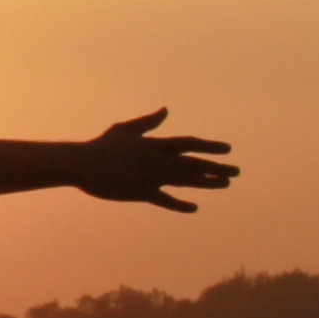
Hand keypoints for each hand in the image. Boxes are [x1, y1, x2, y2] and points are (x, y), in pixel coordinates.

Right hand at [73, 109, 235, 211]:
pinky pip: (165, 200)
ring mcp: (151, 177)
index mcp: (155, 144)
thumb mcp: (126, 129)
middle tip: (237, 171)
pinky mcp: (141, 193)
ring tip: (225, 184)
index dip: (209, 146)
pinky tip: (194, 207)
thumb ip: (148, 122)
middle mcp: (158, 160)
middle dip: (217, 167)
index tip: (228, 148)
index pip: (189, 144)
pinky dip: (180, 204)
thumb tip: (166, 109)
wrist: (82, 164)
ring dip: (207, 183)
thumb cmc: (102, 146)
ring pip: (186, 180)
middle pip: (194, 163)